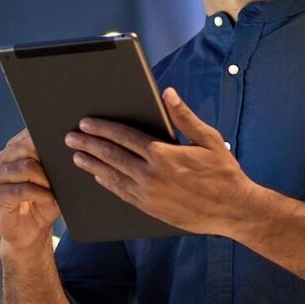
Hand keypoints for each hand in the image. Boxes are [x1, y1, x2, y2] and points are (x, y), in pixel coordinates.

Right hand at [0, 129, 60, 251]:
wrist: (30, 231)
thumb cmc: (44, 200)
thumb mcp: (53, 178)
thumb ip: (56, 161)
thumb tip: (73, 146)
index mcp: (14, 149)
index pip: (30, 133)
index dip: (48, 138)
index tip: (65, 145)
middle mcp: (2, 159)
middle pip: (28, 146)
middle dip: (49, 159)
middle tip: (62, 173)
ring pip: (26, 167)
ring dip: (47, 179)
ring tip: (56, 189)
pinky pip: (22, 189)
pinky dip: (41, 194)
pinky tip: (50, 200)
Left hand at [64, 88, 256, 235]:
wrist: (233, 210)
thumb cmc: (223, 172)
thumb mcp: (209, 139)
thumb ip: (184, 116)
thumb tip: (167, 93)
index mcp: (163, 154)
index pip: (123, 137)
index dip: (102, 128)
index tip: (86, 123)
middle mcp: (151, 175)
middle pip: (111, 156)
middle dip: (88, 145)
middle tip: (71, 137)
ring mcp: (148, 195)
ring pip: (112, 176)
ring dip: (92, 165)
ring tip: (77, 156)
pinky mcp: (150, 209)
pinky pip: (122, 193)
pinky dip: (107, 183)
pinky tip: (98, 176)